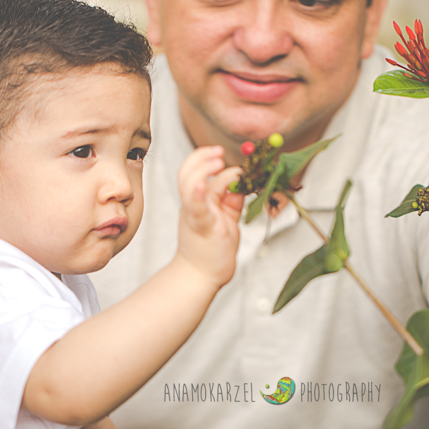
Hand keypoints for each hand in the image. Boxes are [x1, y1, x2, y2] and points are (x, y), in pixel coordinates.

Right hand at [176, 145, 242, 286]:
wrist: (199, 277)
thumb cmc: (211, 250)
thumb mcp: (225, 219)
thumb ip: (231, 201)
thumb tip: (242, 182)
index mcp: (197, 202)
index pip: (194, 172)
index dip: (205, 158)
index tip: (220, 152)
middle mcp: (192, 206)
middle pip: (186, 172)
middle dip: (202, 157)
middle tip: (219, 151)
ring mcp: (194, 216)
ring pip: (189, 185)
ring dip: (202, 168)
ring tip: (218, 160)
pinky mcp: (202, 228)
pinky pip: (197, 209)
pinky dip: (197, 194)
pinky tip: (202, 184)